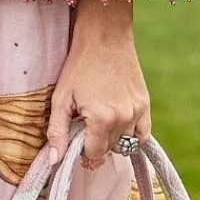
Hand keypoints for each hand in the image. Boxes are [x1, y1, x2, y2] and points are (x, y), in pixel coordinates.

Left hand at [45, 0, 149, 165]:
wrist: (105, 37)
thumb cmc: (79, 65)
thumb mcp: (60, 98)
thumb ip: (57, 132)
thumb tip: (54, 161)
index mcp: (102, 119)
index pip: (94, 154)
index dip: (82, 151)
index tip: (75, 141)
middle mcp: (124, 118)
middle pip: (109, 149)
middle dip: (95, 145)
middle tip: (84, 128)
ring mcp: (138, 111)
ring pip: (125, 143)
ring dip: (111, 140)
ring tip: (99, 122)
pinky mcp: (145, 104)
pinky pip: (142, 135)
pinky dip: (131, 136)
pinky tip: (117, 126)